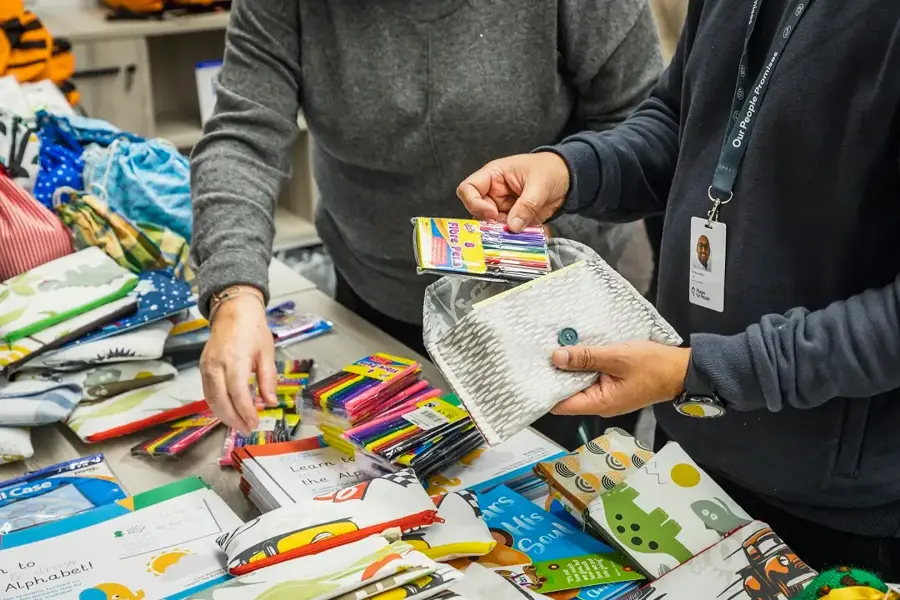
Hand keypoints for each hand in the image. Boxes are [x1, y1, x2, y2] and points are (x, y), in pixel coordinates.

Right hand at [200, 291, 276, 434]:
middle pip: (220, 400)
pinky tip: (229, 411)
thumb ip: (268, 379)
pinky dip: (217, 405)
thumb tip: (270, 402)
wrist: (233, 310)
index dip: (245, 411)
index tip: (255, 424)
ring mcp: (206, 366)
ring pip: (211, 398)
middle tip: (247, 430)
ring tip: (239, 425)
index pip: (237, 392)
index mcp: (235, 359)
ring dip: (224, 415)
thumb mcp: (267, 352)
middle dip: (233, 419)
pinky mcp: (202, 367)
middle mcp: (216, 364)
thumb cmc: (254, 329)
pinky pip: (208, 391)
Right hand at [456, 152, 569, 232]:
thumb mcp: (540, 185)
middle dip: (492, 225)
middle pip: (478, 213)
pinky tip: (535, 235)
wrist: (568, 177)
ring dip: (506, 234)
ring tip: (525, 235)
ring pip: (493, 226)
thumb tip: (513, 227)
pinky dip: (520, 237)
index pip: (468, 189)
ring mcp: (503, 207)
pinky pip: (510, 232)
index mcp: (494, 176)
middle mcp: (494, 193)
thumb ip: (526, 205)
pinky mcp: (514, 219)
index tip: (492, 213)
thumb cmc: (551, 169)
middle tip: (509, 230)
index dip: (474, 203)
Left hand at [550, 342, 690, 416]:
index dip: (544, 390)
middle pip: (566, 393)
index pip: (560, 404)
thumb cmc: (654, 366)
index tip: (531, 373)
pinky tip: (576, 351)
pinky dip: (582, 365)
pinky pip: (590, 377)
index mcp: (599, 402)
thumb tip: (557, 357)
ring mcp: (605, 395)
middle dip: (554, 375)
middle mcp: (599, 403)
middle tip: (539, 354)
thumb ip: (586, 357)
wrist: (681, 369)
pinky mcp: (611, 385)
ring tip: (554, 349)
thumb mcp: (616, 357)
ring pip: (578, 384)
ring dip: (569, 368)